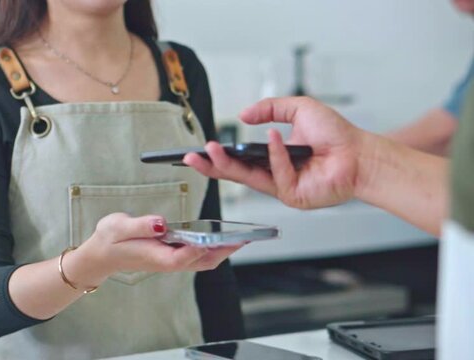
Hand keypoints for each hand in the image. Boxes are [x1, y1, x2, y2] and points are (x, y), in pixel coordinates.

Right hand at [79, 213, 242, 278]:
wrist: (101, 255)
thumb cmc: (110, 240)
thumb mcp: (119, 227)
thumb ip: (140, 224)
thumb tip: (161, 223)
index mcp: (157, 256)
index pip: (185, 255)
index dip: (202, 247)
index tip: (219, 238)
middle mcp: (168, 262)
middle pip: (202, 261)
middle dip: (223, 251)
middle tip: (244, 238)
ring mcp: (171, 260)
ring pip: (203, 260)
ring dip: (222, 250)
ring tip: (240, 237)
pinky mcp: (172, 255)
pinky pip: (197, 255)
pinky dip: (212, 247)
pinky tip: (220, 237)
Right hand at [184, 97, 365, 208]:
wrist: (359, 152)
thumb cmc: (335, 134)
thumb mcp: (298, 108)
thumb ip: (269, 108)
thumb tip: (243, 114)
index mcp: (271, 157)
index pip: (238, 159)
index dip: (219, 156)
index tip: (201, 150)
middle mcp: (274, 174)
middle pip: (236, 173)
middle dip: (212, 165)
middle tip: (193, 157)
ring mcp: (282, 187)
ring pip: (248, 178)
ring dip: (228, 165)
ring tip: (211, 152)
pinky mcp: (293, 195)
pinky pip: (277, 174)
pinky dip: (275, 155)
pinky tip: (274, 138)